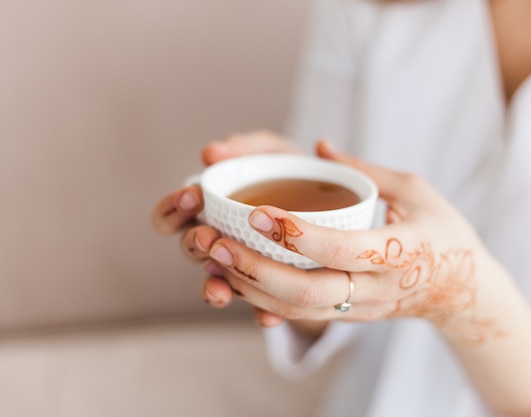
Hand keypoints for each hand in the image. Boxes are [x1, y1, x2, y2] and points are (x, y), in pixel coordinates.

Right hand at [151, 130, 299, 321]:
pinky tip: (267, 317)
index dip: (172, 209)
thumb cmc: (292, 172)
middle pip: (190, 251)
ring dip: (216, 286)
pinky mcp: (269, 289)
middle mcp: (219, 241)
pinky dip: (261, 313)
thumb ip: (244, 147)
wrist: (337, 202)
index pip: (170, 215)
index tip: (194, 196)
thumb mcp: (271, 152)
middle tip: (208, 237)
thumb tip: (210, 152)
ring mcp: (242, 267)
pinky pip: (260, 307)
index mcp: (210, 209)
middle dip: (195, 245)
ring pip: (217, 284)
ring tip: (221, 289)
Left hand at [206, 141, 505, 340]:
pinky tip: (237, 276)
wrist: (462, 292)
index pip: (340, 250)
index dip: (296, 235)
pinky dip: (265, 298)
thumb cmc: (443, 232)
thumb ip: (365, 170)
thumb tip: (319, 147)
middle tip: (218, 242)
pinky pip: (302, 314)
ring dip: (252, 287)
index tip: (258, 212)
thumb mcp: (416, 191)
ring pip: (297, 310)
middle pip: (307, 291)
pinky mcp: (351, 318)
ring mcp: (362, 309)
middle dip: (256, 269)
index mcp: (398, 252)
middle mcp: (376, 288)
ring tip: (216, 257)